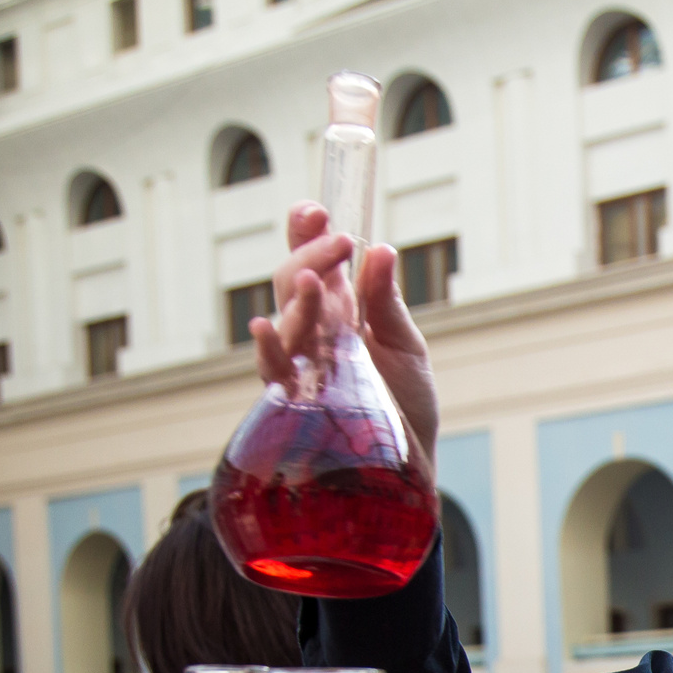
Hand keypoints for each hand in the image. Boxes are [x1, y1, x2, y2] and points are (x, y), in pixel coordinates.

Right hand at [252, 203, 437, 452]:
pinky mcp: (295, 400)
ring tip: (311, 280)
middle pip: (292, 281)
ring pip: (285, 320)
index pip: (312, 261)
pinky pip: (271, 369)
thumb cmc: (405, 404)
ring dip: (296, 298)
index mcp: (339, 310)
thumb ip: (387, 302)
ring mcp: (300, 363)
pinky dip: (267, 348)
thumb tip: (380, 249)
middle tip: (337, 241)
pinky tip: (263, 326)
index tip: (315, 209)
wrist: (409, 463)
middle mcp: (313, 331)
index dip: (305, 232)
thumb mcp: (407, 346)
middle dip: (308, 255)